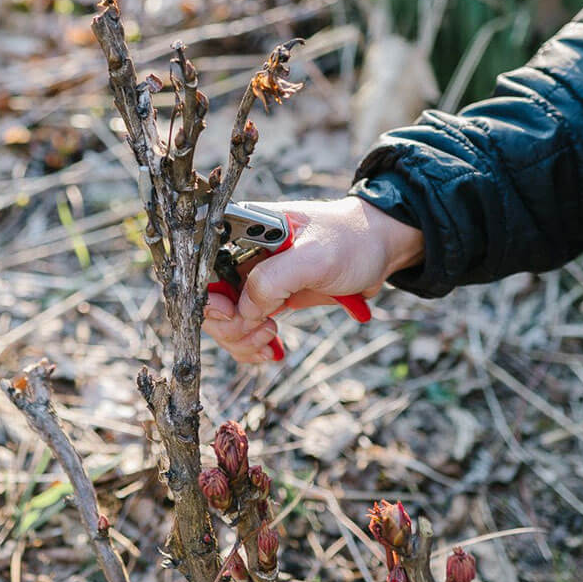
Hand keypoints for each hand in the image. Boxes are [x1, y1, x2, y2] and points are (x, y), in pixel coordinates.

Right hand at [202, 196, 423, 362]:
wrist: (380, 250)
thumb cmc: (353, 241)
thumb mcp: (316, 257)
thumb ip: (274, 279)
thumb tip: (243, 310)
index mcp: (244, 230)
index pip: (202, 267)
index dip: (208, 297)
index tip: (231, 315)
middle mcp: (241, 254)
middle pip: (209, 299)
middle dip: (229, 325)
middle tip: (263, 331)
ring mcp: (253, 278)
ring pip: (224, 319)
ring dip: (241, 340)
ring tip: (271, 339)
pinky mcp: (268, 297)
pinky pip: (245, 327)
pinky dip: (252, 345)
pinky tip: (271, 351)